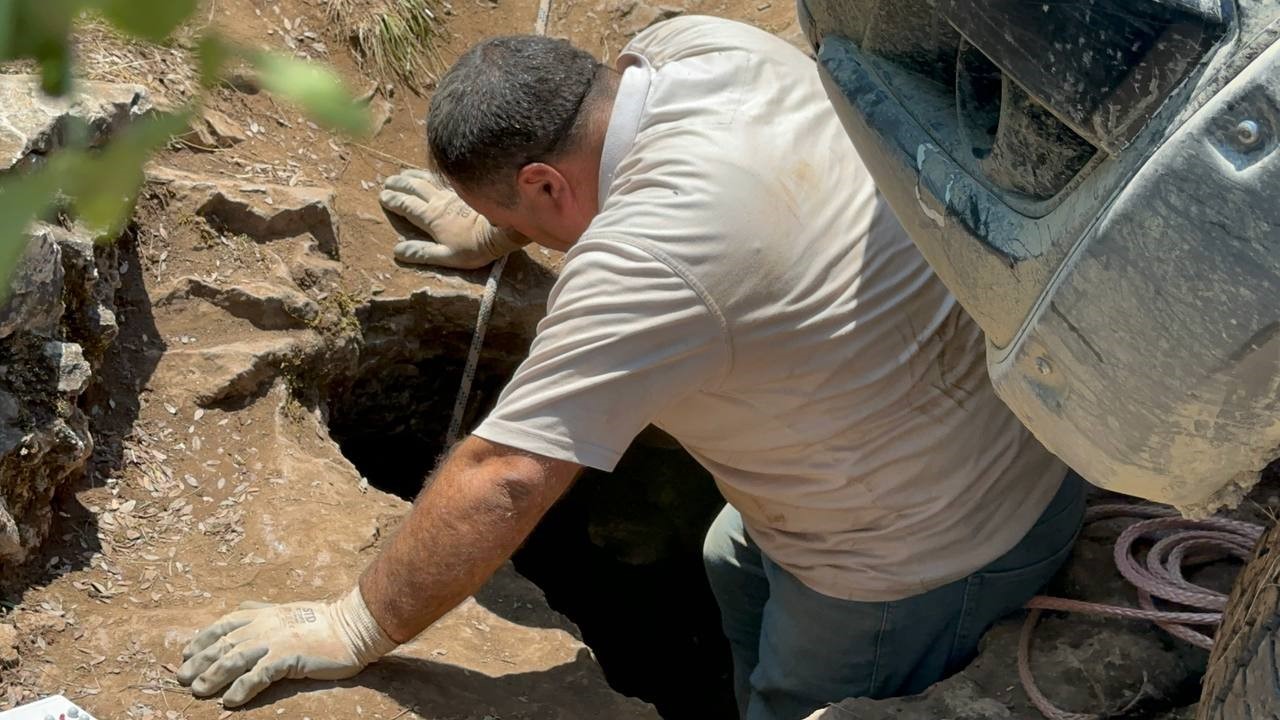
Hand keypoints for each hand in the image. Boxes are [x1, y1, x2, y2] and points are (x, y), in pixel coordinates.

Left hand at [176, 587, 395, 706]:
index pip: (223, 624)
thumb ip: (264, 609)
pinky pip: (257, 675)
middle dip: (199, 661)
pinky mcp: (287, 657)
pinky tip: (230, 701)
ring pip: (233, 659)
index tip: (185, 653)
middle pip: (222, 644)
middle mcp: (264, 625)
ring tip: (199, 691)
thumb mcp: (287, 609)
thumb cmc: (323, 620)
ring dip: (213, 677)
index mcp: (263, 613)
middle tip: (183, 678)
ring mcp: (275, 641)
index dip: (201, 639)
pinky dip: (241, 689)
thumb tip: (245, 607)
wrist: (352, 625)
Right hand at [379, 169, 527, 269]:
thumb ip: (422, 253)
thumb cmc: (476, 247)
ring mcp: (452, 193)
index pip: (406, 206)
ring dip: (412, 176)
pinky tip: (432, 172)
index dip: (393, 201)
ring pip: (427, 180)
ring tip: (402, 174)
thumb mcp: (447, 256)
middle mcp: (438, 201)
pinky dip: (433, 173)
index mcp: (431, 218)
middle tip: (387, 182)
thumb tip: (397, 251)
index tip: (383, 196)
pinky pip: (444, 178)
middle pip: (413, 189)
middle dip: (398, 185)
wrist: (502, 228)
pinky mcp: (465, 189)